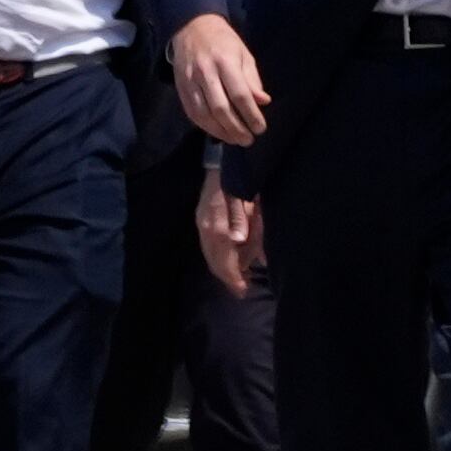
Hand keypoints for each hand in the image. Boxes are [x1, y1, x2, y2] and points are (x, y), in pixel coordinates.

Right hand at [171, 13, 268, 145]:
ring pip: (205, 114)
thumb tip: (263, 102)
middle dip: (236, 128)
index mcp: (225, 62)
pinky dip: (206, 127)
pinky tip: (218, 132)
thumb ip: (252, 80)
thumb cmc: (223, 42)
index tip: (260, 128)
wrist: (191, 27)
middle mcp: (206, 73)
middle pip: (221, 108)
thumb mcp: (243, 54)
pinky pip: (193, 113)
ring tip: (235, 140)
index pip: (239, 94)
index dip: (251, 114)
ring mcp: (190, 82)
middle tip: (248, 140)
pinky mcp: (181, 88)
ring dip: (221, 132)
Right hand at [196, 164, 266, 296]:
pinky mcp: (202, 220)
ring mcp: (202, 221)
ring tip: (238, 278)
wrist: (224, 159)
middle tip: (241, 290)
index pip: (222, 252)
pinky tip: (231, 264)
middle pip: (214, 258)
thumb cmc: (242, 180)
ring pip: (211, 254)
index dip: (231, 273)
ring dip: (225, 267)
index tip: (242, 288)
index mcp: (216, 218)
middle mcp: (205, 223)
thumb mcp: (248, 197)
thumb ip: (244, 219)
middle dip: (227, 276)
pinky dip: (219, 258)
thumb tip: (238, 240)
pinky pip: (209, 246)